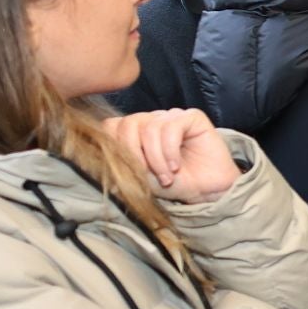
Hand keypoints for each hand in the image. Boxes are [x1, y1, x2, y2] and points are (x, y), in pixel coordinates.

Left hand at [102, 109, 238, 203]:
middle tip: (148, 175)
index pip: (111, 126)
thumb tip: (100, 159)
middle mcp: (151, 120)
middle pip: (127, 124)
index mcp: (136, 132)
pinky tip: (176, 166)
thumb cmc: (175, 184)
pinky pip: (171, 127)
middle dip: (134, 154)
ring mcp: (171, 117)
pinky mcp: (191, 117)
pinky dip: (170, 151)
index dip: (116, 148)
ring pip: (150, 128)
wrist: (207, 191)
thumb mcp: (141, 178)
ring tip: (167, 176)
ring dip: (156, 158)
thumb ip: (122, 164)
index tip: (128, 172)